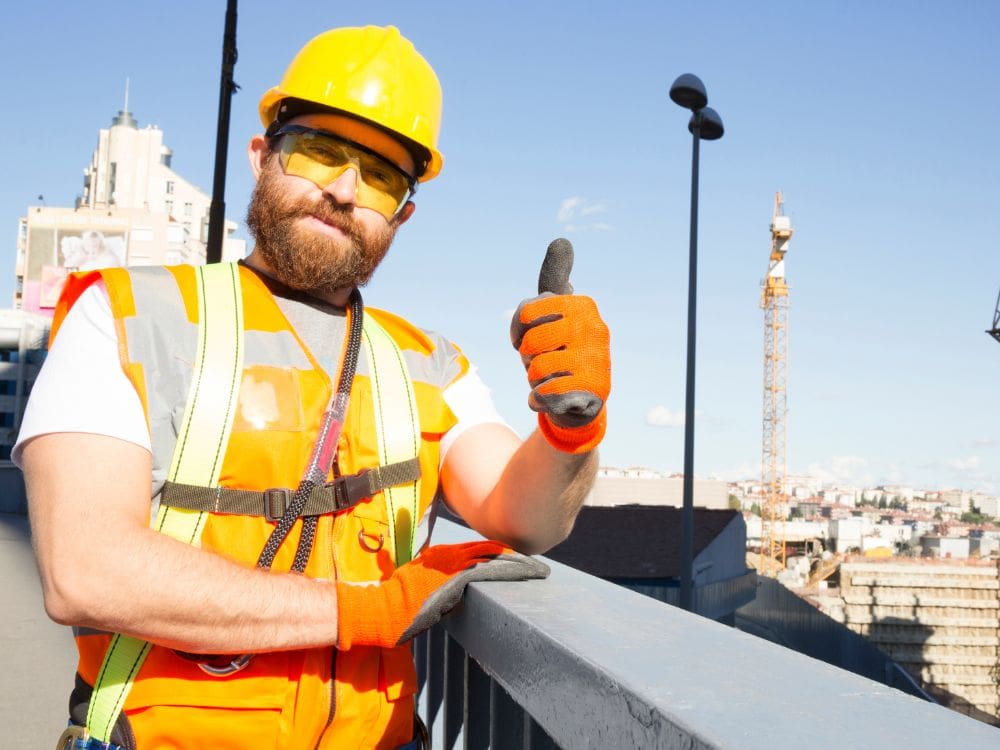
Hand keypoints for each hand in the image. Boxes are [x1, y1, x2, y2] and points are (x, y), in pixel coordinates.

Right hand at [335, 541, 548, 648]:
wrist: (381, 608)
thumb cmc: (394, 603)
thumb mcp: (416, 585)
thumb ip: (433, 581)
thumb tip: (449, 590)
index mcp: (439, 556)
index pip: (476, 549)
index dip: (497, 553)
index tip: (514, 558)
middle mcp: (447, 555)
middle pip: (488, 549)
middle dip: (512, 557)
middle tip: (533, 562)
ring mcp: (450, 565)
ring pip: (491, 557)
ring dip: (515, 563)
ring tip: (535, 568)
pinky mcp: (453, 578)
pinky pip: (485, 570)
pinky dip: (505, 570)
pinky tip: (520, 573)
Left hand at [510, 238, 610, 453]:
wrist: (579, 401)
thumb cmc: (559, 351)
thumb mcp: (552, 313)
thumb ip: (553, 279)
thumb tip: (562, 240)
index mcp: (582, 305)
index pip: (526, 313)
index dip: (518, 331)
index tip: (527, 337)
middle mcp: (596, 328)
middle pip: (531, 343)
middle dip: (529, 358)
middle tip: (544, 361)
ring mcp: (598, 359)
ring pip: (537, 369)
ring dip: (535, 380)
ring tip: (552, 379)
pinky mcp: (595, 390)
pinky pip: (546, 393)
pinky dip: (540, 400)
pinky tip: (553, 398)